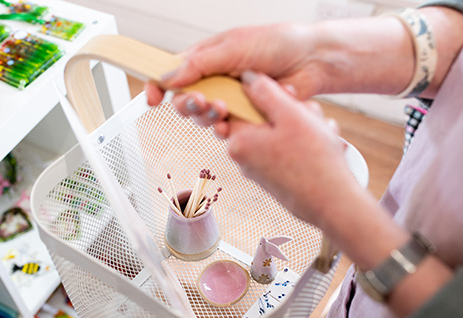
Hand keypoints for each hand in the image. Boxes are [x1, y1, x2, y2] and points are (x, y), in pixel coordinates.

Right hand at [146, 23, 321, 130]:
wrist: (311, 61)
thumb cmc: (277, 43)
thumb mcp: (233, 47)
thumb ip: (199, 64)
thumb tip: (169, 77)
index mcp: (207, 59)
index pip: (173, 73)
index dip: (159, 86)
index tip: (151, 97)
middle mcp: (216, 81)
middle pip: (185, 100)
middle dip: (188, 105)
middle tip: (200, 102)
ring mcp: (230, 99)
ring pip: (204, 117)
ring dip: (206, 116)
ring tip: (220, 109)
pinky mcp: (245, 116)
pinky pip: (226, 129)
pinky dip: (224, 128)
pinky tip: (229, 123)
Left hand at [221, 71, 357, 228]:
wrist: (333, 203)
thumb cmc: (313, 160)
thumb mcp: (291, 115)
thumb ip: (266, 93)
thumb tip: (247, 78)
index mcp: (239, 141)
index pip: (241, 104)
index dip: (267, 96)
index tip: (288, 96)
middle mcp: (243, 158)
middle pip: (263, 119)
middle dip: (290, 113)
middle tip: (311, 117)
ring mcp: (259, 171)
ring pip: (279, 135)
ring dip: (302, 128)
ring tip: (322, 135)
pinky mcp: (275, 181)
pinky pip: (286, 152)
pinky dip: (304, 147)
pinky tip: (324, 149)